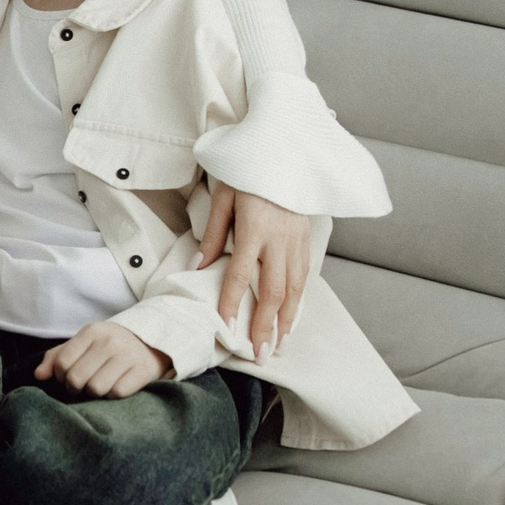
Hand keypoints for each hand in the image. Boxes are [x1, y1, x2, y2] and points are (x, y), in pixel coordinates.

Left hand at [34, 321, 170, 396]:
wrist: (152, 342)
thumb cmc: (109, 347)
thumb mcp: (84, 344)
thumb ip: (57, 357)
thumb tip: (38, 375)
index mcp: (92, 332)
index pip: (62, 362)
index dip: (60, 376)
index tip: (67, 377)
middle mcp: (110, 341)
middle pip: (76, 378)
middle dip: (75, 387)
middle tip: (82, 386)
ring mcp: (128, 355)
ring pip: (96, 388)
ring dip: (95, 393)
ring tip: (99, 386)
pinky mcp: (143, 370)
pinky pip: (117, 393)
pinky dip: (113, 395)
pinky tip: (116, 387)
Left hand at [196, 185, 309, 356]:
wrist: (284, 150)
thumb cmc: (247, 172)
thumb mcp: (223, 196)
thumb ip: (213, 234)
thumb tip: (198, 268)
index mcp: (255, 227)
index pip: (241, 275)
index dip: (232, 304)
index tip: (226, 329)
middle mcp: (280, 238)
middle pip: (273, 291)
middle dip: (266, 326)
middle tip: (259, 353)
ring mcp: (297, 239)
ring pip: (294, 288)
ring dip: (286, 320)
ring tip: (278, 345)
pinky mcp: (306, 237)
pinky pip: (304, 276)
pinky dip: (299, 300)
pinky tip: (292, 318)